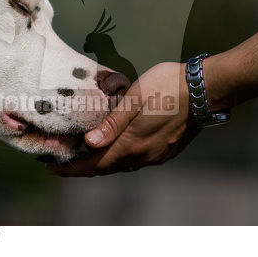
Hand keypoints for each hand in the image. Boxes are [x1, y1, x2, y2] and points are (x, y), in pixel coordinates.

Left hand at [47, 62, 200, 175]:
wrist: (206, 89)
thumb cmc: (167, 87)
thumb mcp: (133, 99)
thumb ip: (111, 124)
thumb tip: (89, 144)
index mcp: (131, 145)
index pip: (94, 165)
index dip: (71, 169)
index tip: (51, 169)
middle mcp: (143, 156)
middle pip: (105, 168)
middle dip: (82, 167)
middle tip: (62, 162)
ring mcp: (156, 155)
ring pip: (121, 164)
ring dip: (101, 162)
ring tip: (84, 154)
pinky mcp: (166, 150)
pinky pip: (136, 159)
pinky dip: (119, 157)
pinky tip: (114, 147)